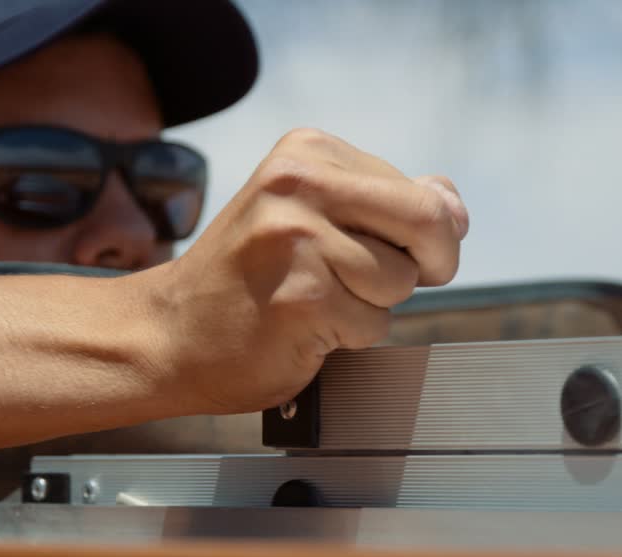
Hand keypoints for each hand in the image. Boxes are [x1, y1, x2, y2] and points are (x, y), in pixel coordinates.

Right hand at [137, 128, 469, 414]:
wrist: (168, 335)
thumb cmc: (247, 280)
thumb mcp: (310, 215)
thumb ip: (384, 202)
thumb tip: (452, 204)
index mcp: (306, 152)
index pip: (421, 193)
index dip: (426, 238)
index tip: (387, 254)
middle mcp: (299, 183)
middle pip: (428, 223)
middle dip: (429, 265)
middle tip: (379, 286)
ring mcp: (298, 239)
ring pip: (401, 281)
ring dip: (371, 307)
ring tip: (316, 302)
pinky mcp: (303, 297)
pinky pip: (373, 325)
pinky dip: (347, 339)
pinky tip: (301, 327)